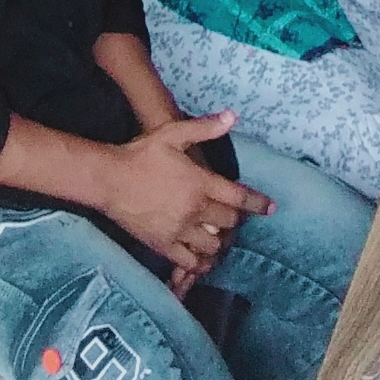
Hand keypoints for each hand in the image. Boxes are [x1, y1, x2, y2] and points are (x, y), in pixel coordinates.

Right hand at [96, 112, 267, 273]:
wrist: (109, 179)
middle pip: (228, 223)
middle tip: (232, 217)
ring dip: (220, 242)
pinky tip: (203, 259)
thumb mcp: (172, 134)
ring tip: (218, 236)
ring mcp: (179, 231)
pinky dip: (201, 263)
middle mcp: (194, 210)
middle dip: (235, 221)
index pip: (239, 198)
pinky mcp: (163, 245)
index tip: (271, 208)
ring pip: (212, 246)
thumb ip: (204, 128)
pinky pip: (189, 263)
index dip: (258, 204)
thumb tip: (233, 117)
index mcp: (200, 183)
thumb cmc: (141, 154)